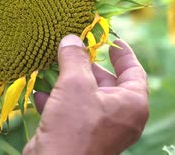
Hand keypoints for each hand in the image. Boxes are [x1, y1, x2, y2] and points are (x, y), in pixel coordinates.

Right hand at [23, 35, 148, 154]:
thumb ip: (75, 58)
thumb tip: (72, 39)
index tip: (110, 38)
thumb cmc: (74, 126)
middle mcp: (121, 117)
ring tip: (52, 64)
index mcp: (133, 104)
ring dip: (68, 80)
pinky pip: (72, 112)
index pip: (134, 71)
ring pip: (86, 96)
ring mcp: (101, 129)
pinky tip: (39, 90)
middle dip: (86, 65)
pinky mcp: (80, 137)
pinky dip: (57, 100)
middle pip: (107, 82)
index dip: (122, 52)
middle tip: (72, 47)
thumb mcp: (75, 84)